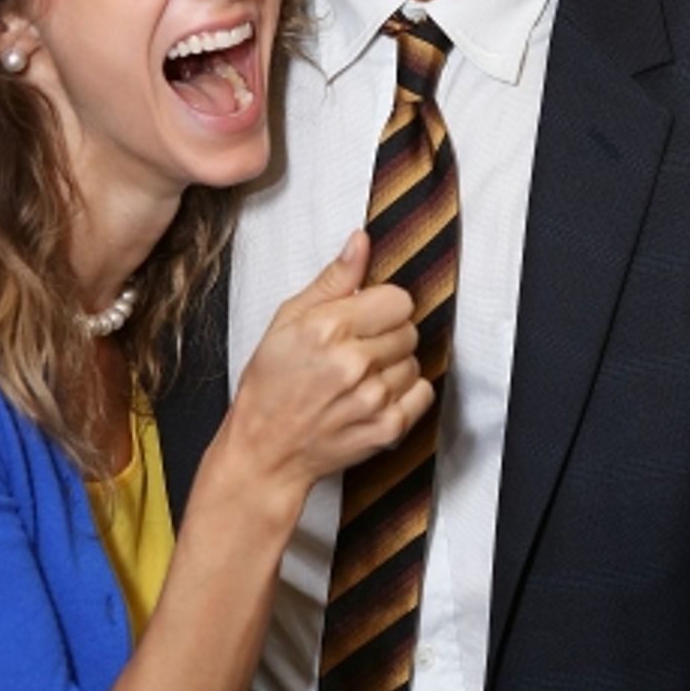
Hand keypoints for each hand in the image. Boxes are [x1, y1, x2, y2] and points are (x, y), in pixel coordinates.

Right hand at [217, 231, 432, 518]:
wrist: (266, 449)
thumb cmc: (271, 383)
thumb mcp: (288, 320)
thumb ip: (333, 280)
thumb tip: (361, 241)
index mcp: (328, 328)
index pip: (398, 300)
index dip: (383, 306)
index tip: (366, 318)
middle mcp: (354, 363)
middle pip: (409, 329)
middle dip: (388, 335)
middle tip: (358, 350)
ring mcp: (373, 399)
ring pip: (415, 362)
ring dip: (394, 366)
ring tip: (360, 378)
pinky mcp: (386, 429)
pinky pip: (423, 394)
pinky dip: (406, 394)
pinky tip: (375, 397)